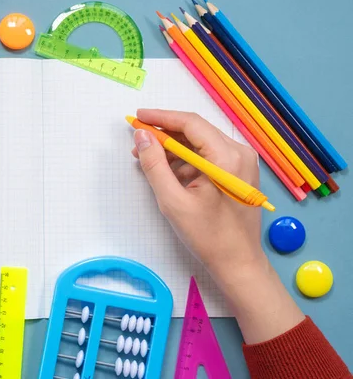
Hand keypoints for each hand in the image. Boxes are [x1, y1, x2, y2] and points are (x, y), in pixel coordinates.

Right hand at [131, 108, 262, 275]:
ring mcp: (242, 162)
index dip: (161, 117)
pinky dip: (186, 160)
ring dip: (174, 148)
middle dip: (164, 134)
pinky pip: (208, 155)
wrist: (238, 263)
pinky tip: (168, 170)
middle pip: (196, 131)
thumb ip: (154, 165)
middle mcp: (239, 153)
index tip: (138, 117)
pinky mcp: (238, 172)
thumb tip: (142, 137)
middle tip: (138, 141)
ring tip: (148, 159)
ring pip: (200, 143)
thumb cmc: (208, 236)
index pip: (191, 124)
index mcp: (227, 157)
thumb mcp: (173, 201)